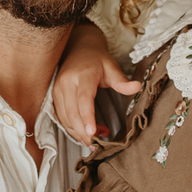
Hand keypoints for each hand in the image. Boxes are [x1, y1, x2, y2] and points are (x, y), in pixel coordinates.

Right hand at [53, 22, 141, 141]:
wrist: (78, 49)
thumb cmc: (97, 60)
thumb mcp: (112, 67)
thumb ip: (122, 81)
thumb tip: (137, 87)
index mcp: (82, 76)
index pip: (83, 99)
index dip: (87, 117)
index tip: (93, 132)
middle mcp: (66, 83)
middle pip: (72, 114)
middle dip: (85, 132)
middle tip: (100, 142)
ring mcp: (57, 91)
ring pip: (66, 119)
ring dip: (80, 133)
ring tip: (97, 137)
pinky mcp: (54, 98)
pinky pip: (61, 118)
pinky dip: (73, 129)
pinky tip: (86, 132)